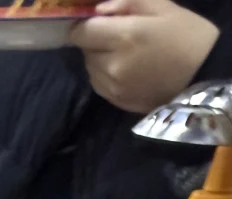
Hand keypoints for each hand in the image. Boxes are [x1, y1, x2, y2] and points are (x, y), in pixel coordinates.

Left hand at [70, 0, 218, 114]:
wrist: (204, 75)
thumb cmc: (186, 35)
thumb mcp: (161, 7)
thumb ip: (125, 3)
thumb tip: (98, 10)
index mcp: (123, 37)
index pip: (81, 32)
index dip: (85, 25)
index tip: (97, 22)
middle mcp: (112, 65)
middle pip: (85, 51)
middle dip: (96, 41)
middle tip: (119, 36)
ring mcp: (113, 88)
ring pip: (91, 69)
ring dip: (100, 59)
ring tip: (125, 54)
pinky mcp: (117, 102)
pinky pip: (99, 85)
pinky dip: (106, 75)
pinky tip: (126, 69)